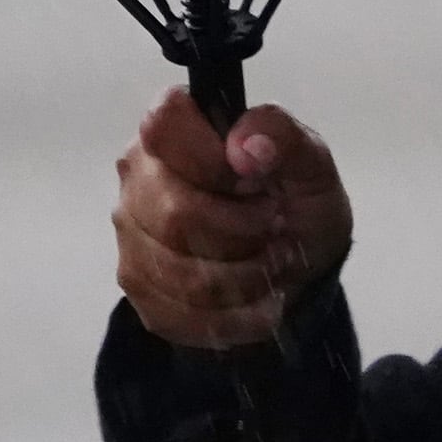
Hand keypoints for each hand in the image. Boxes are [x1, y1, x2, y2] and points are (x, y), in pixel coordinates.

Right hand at [113, 90, 353, 350]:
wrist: (291, 263)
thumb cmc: (294, 200)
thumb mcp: (311, 162)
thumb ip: (282, 135)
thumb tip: (245, 145)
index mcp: (172, 128)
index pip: (163, 125)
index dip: (212, 160)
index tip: (252, 181)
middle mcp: (138, 175)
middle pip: (175, 215)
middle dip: (242, 232)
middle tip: (275, 227)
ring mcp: (130, 233)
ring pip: (177, 273)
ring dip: (243, 277)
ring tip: (269, 262)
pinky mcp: (138, 286)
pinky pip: (178, 314)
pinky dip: (234, 315)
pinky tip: (256, 299)